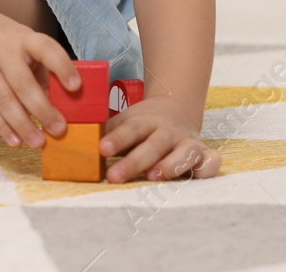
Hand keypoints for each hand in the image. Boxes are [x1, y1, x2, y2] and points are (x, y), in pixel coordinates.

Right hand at [0, 0, 77, 148]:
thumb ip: (42, 72)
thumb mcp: (26, 44)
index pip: (45, 49)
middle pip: (22, 83)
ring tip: (39, 143)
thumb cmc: (5, 42)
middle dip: (42, 109)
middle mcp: (2, 51)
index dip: (61, 66)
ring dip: (23, 125)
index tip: (76, 86)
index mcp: (24, 39)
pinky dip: (4, 127)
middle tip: (59, 129)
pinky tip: (16, 141)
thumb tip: (57, 106)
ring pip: (4, 100)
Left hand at [98, 95, 220, 181]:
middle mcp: (168, 131)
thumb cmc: (142, 123)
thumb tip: (75, 137)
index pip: (130, 129)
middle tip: (114, 176)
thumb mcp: (125, 120)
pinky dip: (206, 168)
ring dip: (170, 164)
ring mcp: (187, 142)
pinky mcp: (203, 154)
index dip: (116, 139)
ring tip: (153, 176)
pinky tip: (194, 177)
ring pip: (183, 152)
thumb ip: (106, 130)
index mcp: (146, 120)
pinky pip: (210, 162)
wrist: (175, 109)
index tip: (101, 149)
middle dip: (133, 162)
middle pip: (152, 145)